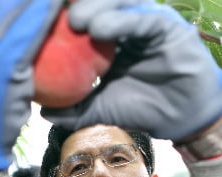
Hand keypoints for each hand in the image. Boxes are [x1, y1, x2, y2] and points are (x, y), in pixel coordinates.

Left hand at [41, 0, 221, 141]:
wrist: (182, 120)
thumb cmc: (142, 109)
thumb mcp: (101, 109)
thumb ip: (74, 109)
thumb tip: (43, 111)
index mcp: (110, 39)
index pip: (85, 19)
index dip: (63, 18)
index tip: (39, 25)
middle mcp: (127, 25)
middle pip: (100, 5)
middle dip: (78, 7)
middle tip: (58, 19)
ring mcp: (148, 22)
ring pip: (121, 4)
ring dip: (97, 8)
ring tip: (77, 21)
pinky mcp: (168, 26)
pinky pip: (145, 18)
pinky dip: (123, 19)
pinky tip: (101, 27)